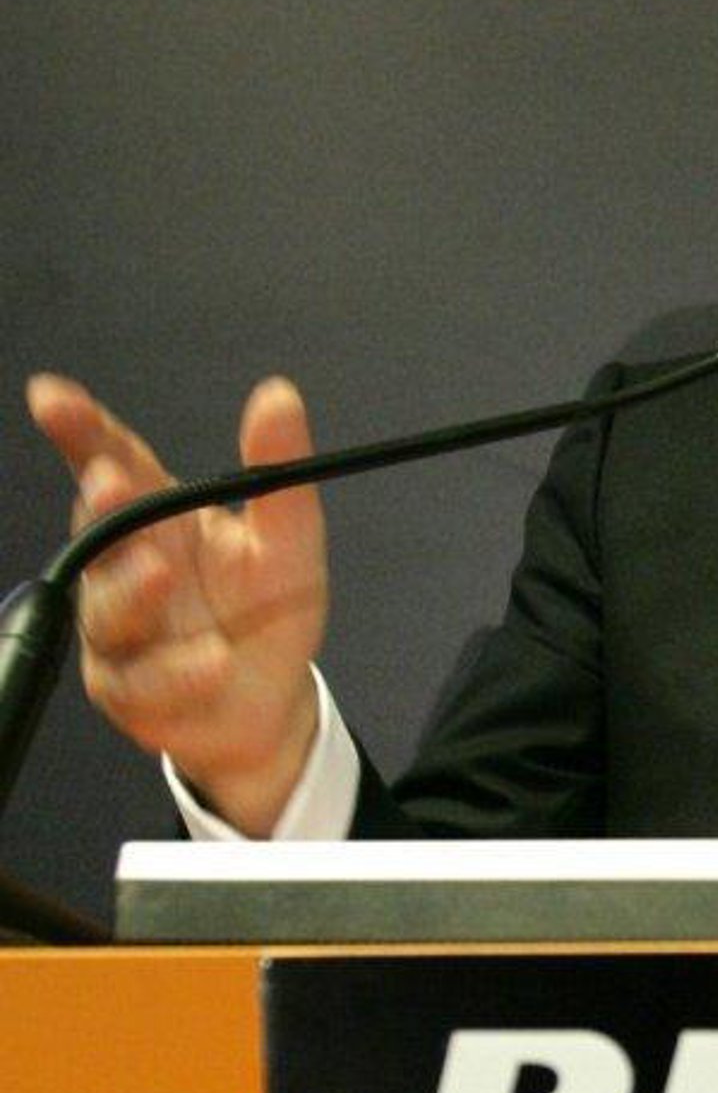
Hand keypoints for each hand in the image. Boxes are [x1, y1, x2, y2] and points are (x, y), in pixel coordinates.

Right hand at [26, 373, 330, 835]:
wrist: (273, 698)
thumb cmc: (270, 608)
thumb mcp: (291, 537)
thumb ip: (280, 470)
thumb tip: (278, 394)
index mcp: (165, 520)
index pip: (116, 463)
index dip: (80, 429)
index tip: (52, 395)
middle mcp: (128, 570)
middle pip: (98, 530)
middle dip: (99, 506)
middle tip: (110, 481)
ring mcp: (119, 630)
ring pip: (106, 608)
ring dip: (132, 590)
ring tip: (164, 573)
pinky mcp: (126, 689)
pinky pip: (139, 679)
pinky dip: (177, 669)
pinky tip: (213, 661)